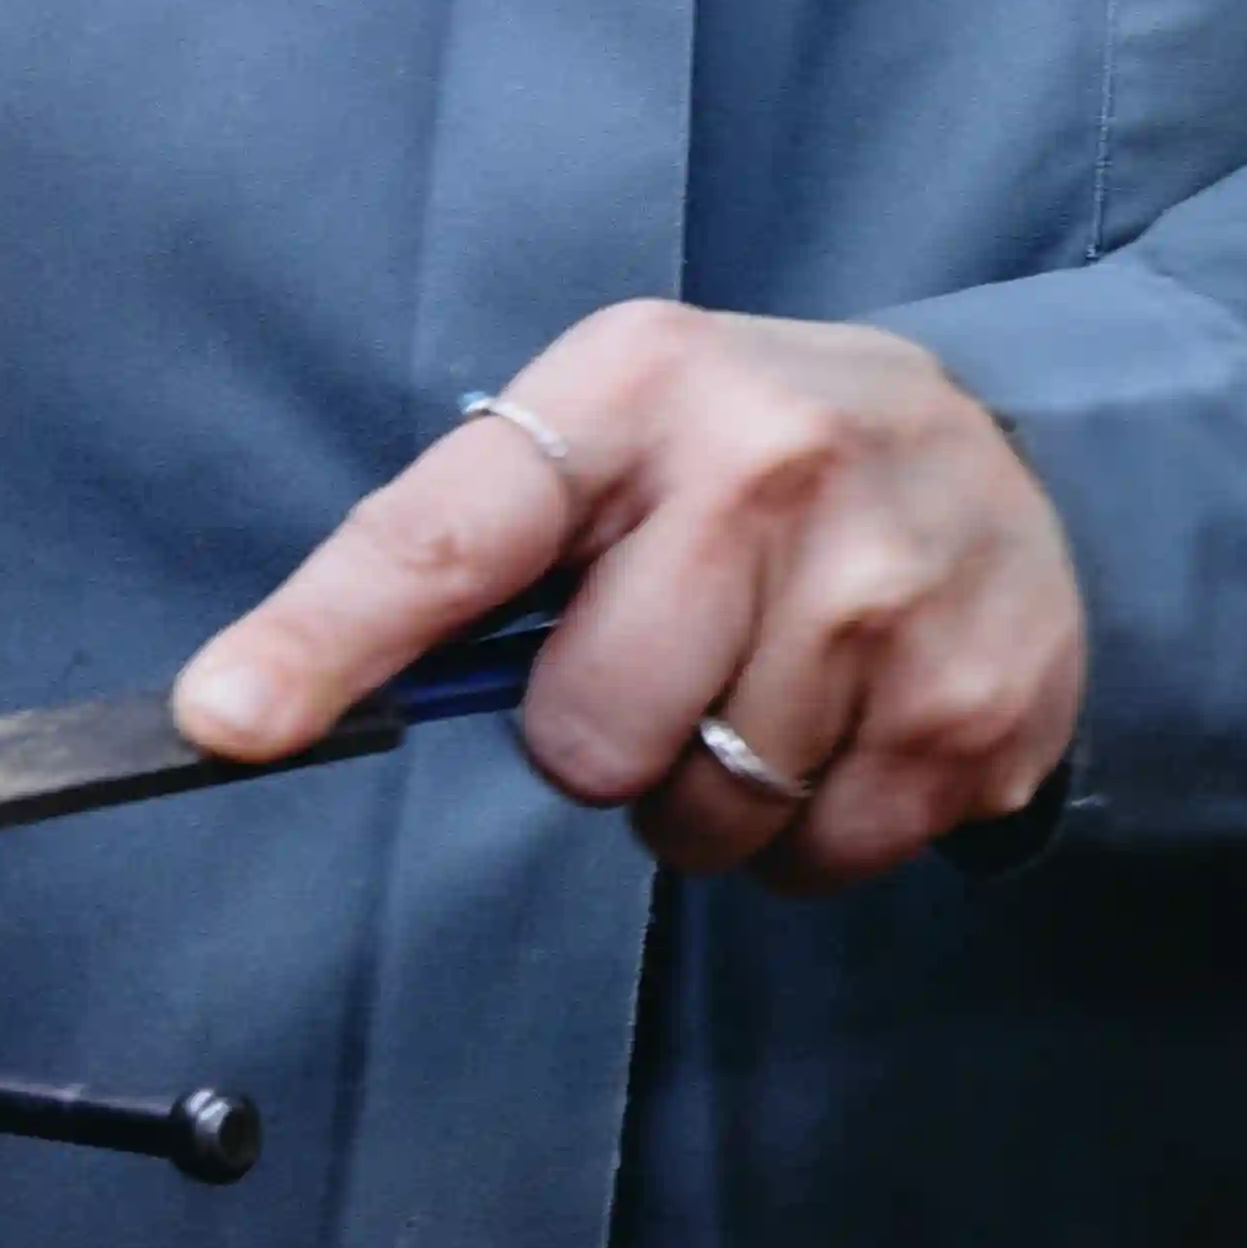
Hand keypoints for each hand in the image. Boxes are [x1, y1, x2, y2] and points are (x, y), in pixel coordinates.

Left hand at [170, 302, 1080, 887]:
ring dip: (710, 794)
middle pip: (583, 734)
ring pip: (704, 818)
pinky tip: (852, 724)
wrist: (1021, 456)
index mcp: (641, 386)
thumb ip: (470, 545)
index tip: (225, 722)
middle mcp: (771, 468)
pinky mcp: (975, 706)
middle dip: (603, 737)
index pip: (449, 532)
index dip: (324, 638)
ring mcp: (889, 592)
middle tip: (674, 658)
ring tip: (772, 683)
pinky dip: (811, 830)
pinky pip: (816, 861)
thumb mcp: (619, 432)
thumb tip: (260, 699)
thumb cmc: (757, 457)